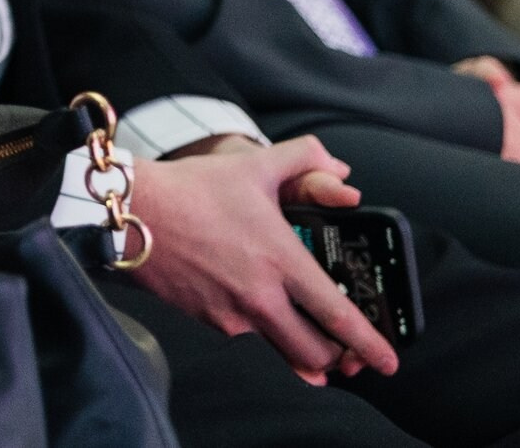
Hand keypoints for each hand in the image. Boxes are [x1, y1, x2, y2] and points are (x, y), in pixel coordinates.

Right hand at [128, 136, 397, 384]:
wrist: (130, 211)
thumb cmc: (191, 189)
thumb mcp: (252, 164)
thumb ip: (303, 158)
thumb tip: (340, 172)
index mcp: (280, 261)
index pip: (337, 316)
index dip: (369, 344)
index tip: (389, 361)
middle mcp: (260, 297)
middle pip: (314, 353)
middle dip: (338, 358)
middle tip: (346, 352)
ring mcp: (232, 314)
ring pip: (280, 348)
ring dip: (297, 345)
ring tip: (300, 330)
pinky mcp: (207, 319)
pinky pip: (243, 331)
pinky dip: (256, 324)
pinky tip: (247, 298)